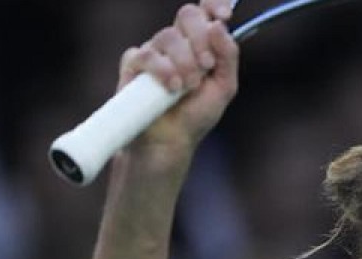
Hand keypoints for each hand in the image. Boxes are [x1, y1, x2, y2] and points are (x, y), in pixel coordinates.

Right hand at [120, 0, 239, 151]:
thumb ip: (228, 56)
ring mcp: (154, 52)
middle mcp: (177, 43)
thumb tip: (219, 25)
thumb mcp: (224, 87)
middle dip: (200, 38)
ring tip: (188, 86)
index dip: (214, 5)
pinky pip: (145, 54)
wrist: (171, 141)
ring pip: (167, 36)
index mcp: (201, 43)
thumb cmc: (196, 114)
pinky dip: (161, 70)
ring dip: (183, 62)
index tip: (224, 15)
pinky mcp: (133, 65)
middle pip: (187, 15)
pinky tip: (170, 88)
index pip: (206, 11)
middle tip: (206, 65)